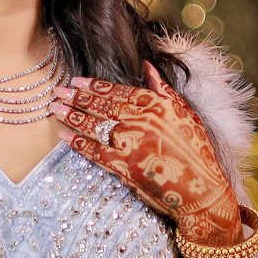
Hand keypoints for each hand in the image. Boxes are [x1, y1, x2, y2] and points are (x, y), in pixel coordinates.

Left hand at [50, 62, 237, 238]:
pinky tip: (64, 135)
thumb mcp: (185, 113)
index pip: (120, 92)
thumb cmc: (197, 151)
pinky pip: (96, 152)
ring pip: (96, 126)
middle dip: (77, 98)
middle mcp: (142, 122)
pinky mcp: (126, 167)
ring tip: (56, 108)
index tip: (77, 81)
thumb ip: (164, 89)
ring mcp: (132, 144)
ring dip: (73, 116)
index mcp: (157, 106)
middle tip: (58, 91)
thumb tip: (147, 66)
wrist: (202, 190)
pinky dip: (78, 143)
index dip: (96, 86)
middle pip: (103, 107)